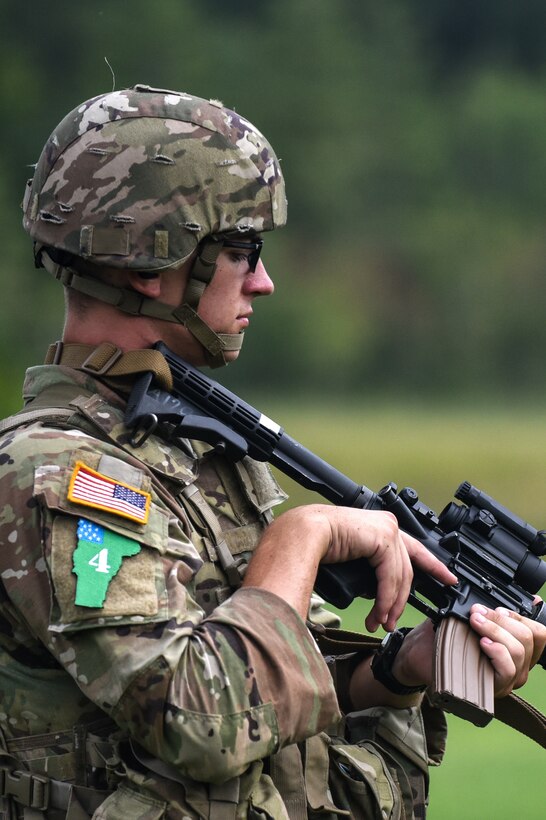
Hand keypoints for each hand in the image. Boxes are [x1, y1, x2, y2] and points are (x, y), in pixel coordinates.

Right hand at [244, 504, 456, 632]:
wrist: (301, 535)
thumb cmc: (316, 545)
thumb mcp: (353, 559)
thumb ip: (369, 568)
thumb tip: (378, 593)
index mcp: (381, 526)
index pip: (415, 548)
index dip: (433, 565)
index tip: (449, 579)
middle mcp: (388, 525)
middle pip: (406, 571)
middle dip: (400, 602)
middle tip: (390, 623)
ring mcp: (388, 529)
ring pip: (400, 577)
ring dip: (390, 606)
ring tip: (379, 623)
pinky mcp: (383, 538)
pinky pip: (391, 577)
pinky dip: (385, 599)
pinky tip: (378, 613)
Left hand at [469, 601, 545, 696]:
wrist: (439, 668)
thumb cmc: (461, 645)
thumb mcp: (483, 626)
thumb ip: (503, 616)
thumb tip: (534, 597)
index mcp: (523, 649)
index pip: (539, 633)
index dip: (519, 616)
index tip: (498, 608)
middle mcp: (523, 665)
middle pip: (527, 637)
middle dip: (500, 619)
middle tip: (477, 612)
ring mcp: (513, 678)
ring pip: (518, 650)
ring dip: (495, 630)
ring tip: (476, 623)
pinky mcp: (501, 686)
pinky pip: (508, 668)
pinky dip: (496, 651)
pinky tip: (482, 644)